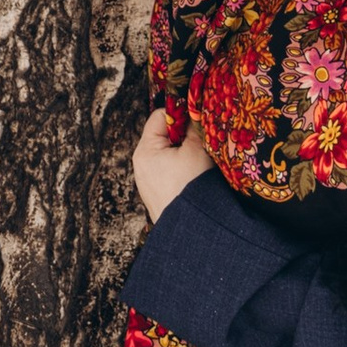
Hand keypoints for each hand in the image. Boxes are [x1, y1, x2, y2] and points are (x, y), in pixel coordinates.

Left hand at [132, 107, 213, 223]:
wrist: (191, 232)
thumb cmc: (191, 188)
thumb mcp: (197, 150)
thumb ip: (195, 128)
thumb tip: (195, 115)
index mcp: (145, 150)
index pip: (160, 116)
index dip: (181, 114)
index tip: (200, 118)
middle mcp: (142, 165)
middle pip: (165, 136)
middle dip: (186, 136)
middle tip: (205, 140)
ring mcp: (149, 183)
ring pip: (171, 155)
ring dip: (188, 154)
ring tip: (204, 162)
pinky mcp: (159, 197)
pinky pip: (172, 173)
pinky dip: (185, 171)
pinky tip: (198, 178)